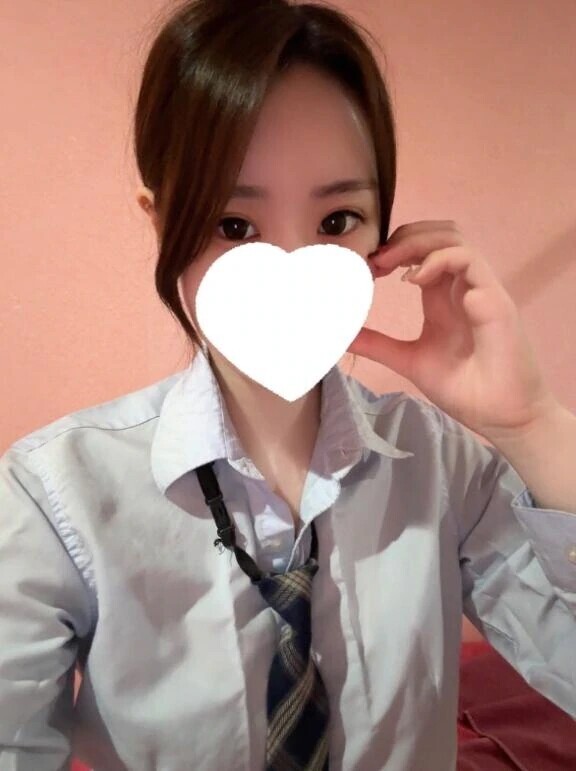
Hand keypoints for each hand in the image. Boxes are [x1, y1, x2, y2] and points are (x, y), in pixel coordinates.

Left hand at [348, 221, 557, 439]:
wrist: (500, 417)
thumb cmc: (464, 389)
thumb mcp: (409, 360)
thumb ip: (378, 344)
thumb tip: (340, 336)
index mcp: (444, 297)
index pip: (422, 253)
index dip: (392, 251)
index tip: (364, 267)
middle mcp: (462, 287)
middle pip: (438, 234)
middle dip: (402, 236)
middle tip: (373, 259)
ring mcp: (480, 290)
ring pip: (453, 238)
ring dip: (416, 241)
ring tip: (388, 262)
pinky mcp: (494, 299)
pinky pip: (469, 260)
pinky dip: (438, 259)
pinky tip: (414, 279)